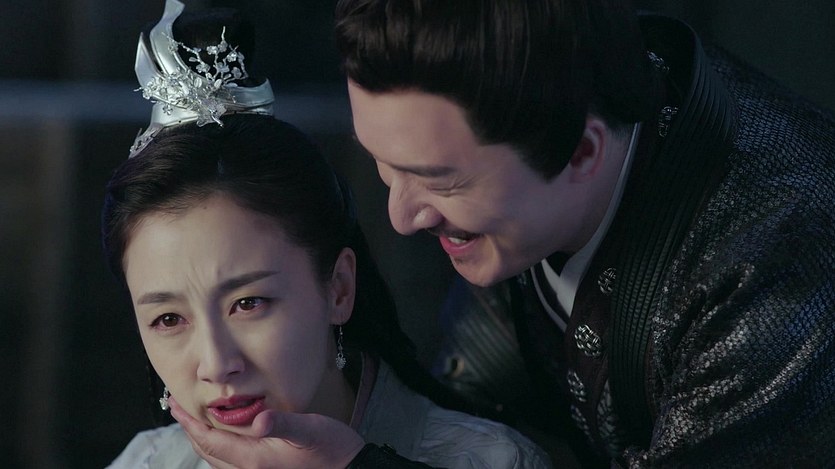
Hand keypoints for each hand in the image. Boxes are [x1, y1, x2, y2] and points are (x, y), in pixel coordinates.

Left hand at [169, 396, 364, 468]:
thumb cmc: (333, 451)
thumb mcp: (310, 430)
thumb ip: (283, 423)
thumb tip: (259, 419)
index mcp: (255, 459)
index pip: (209, 442)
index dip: (189, 423)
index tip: (175, 404)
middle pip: (207, 452)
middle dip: (190, 429)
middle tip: (178, 406)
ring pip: (217, 458)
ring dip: (203, 438)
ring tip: (196, 418)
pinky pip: (232, 460)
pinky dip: (219, 445)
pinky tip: (226, 433)